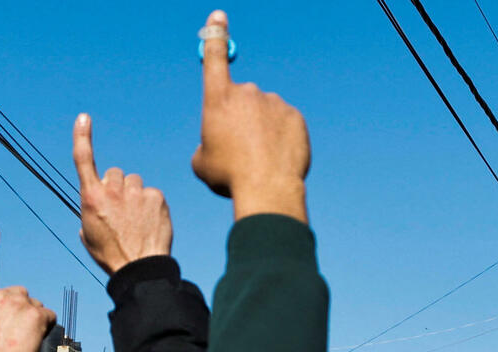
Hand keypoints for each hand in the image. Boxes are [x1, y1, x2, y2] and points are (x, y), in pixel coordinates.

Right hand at [0, 225, 56, 351]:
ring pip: (36, 307)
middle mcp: (0, 296)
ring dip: (33, 321)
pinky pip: (49, 316)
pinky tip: (31, 340)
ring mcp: (18, 303)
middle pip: (23, 295)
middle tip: (15, 335)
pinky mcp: (35, 313)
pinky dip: (45, 328)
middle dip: (23, 312)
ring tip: (20, 341)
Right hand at [72, 115, 172, 275]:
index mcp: (91, 197)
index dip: (82, 137)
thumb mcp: (88, 234)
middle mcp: (112, 190)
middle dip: (117, 187)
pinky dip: (152, 204)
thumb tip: (96, 205)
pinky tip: (151, 221)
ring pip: (135, 182)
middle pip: (115, 174)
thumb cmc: (111, 254)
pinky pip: (152, 193)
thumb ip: (90, 211)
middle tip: (121, 211)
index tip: (84, 118)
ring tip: (137, 219)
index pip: (83, 159)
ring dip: (135, 194)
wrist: (139, 267)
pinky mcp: (156, 197)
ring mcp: (136, 192)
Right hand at [192, 10, 309, 221]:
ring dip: (263, 132)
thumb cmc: (230, 177)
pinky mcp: (295, 115)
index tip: (218, 17)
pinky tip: (278, 157)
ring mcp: (274, 102)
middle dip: (242, 121)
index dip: (215, 36)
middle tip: (242, 151)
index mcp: (218, 98)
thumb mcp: (202, 163)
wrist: (267, 187)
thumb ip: (207, 145)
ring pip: (265, 115)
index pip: (214, 57)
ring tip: (261, 160)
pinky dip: (281, 139)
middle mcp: (247, 93)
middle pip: (242, 102)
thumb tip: (218, 143)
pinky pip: (285, 124)